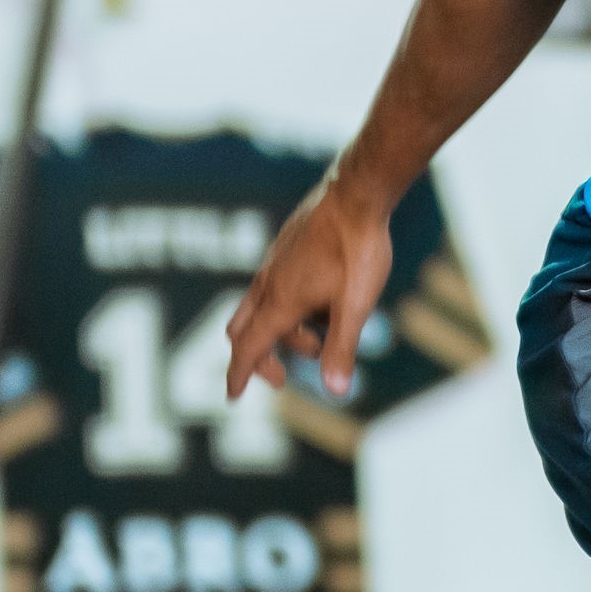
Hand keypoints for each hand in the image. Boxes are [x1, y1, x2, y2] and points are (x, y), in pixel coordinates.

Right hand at [224, 176, 392, 398]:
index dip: (238, 375)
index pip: (247, 348)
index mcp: (280, 302)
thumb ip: (342, 348)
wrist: (357, 193)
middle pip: (244, 331)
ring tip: (326, 329)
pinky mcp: (284, 248)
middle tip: (285, 378)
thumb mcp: (356, 305)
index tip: (232, 398)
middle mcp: (268, 283)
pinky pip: (273, 286)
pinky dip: (288, 307)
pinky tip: (324, 300)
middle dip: (258, 359)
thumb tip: (336, 391)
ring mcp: (273, 263)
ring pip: (260, 308)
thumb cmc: (358, 249)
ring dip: (283, 331)